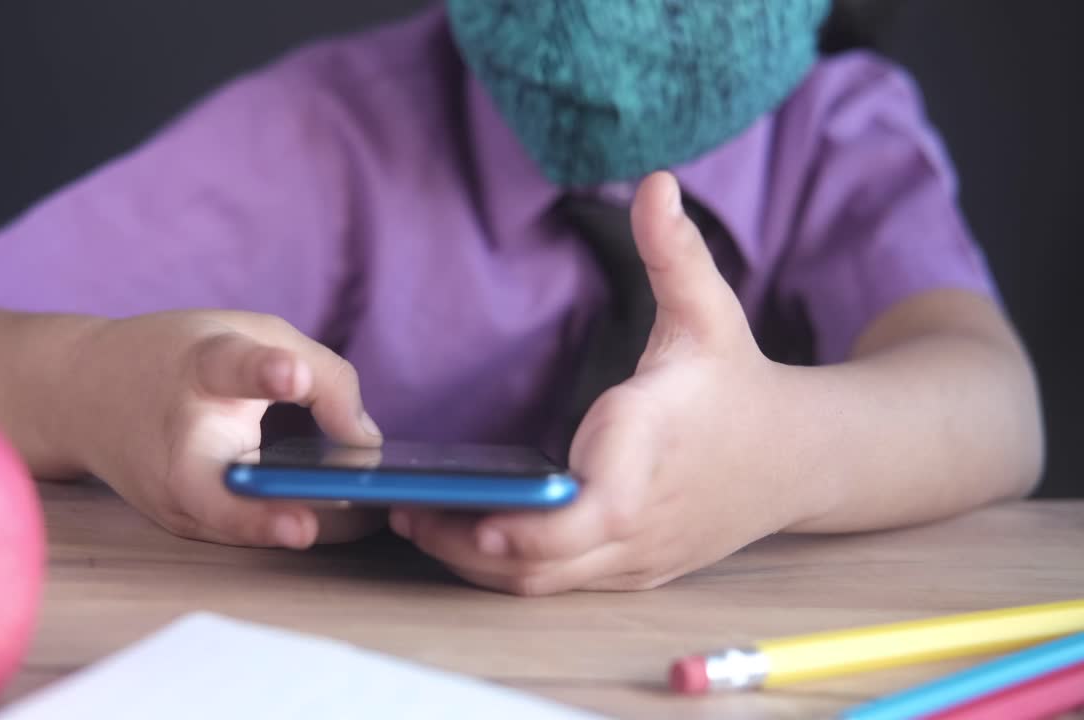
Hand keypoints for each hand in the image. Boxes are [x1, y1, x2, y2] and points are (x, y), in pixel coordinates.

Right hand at [62, 310, 384, 547]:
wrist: (79, 392)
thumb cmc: (182, 357)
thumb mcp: (253, 334)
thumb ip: (324, 377)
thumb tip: (366, 444)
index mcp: (199, 370)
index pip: (228, 368)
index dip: (262, 372)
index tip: (291, 374)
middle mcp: (177, 441)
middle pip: (205, 486)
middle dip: (250, 514)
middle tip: (304, 526)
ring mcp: (172, 493)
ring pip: (226, 524)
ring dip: (277, 533)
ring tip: (337, 531)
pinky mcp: (181, 522)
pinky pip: (236, 530)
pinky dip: (276, 531)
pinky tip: (325, 530)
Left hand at [390, 172, 816, 594]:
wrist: (798, 459)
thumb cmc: (737, 383)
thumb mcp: (710, 312)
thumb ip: (674, 252)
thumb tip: (657, 182)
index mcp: (650, 451)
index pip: (593, 512)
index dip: (534, 527)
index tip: (476, 520)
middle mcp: (642, 518)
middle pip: (546, 562)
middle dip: (468, 544)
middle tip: (404, 507)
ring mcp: (638, 557)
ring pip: (545, 584)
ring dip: (477, 563)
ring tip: (418, 520)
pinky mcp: (633, 572)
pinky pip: (561, 586)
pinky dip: (510, 572)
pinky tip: (466, 538)